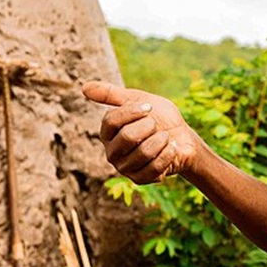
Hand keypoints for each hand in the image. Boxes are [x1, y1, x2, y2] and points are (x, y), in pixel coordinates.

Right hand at [82, 81, 201, 183]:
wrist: (183, 138)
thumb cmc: (160, 118)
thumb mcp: (138, 99)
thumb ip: (112, 94)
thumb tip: (84, 87)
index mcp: (107, 132)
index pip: (111, 120)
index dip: (133, 112)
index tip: (149, 107)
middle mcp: (112, 151)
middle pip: (128, 137)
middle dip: (150, 127)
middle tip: (156, 126)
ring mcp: (124, 167)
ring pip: (144, 152)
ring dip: (161, 140)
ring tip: (165, 137)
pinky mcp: (139, 179)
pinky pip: (155, 167)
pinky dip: (168, 153)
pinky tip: (171, 148)